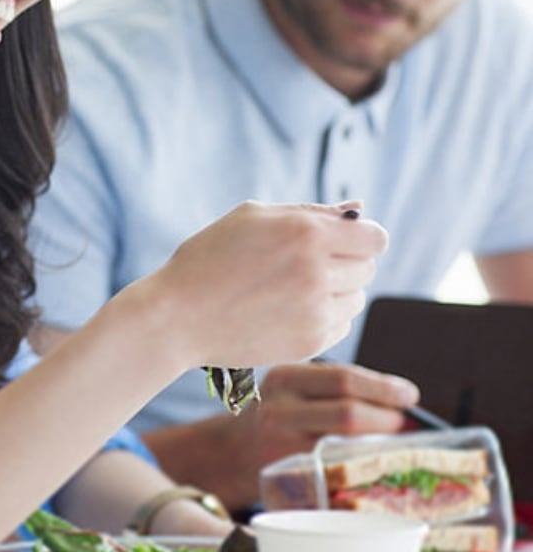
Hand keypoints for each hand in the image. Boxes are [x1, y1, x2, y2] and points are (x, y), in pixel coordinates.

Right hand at [132, 201, 387, 369]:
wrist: (176, 317)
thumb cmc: (208, 259)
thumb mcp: (251, 217)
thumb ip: (309, 211)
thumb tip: (358, 209)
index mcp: (306, 233)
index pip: (375, 237)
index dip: (359, 238)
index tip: (338, 242)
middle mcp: (317, 272)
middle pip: (367, 267)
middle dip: (344, 263)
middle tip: (302, 266)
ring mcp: (315, 311)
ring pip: (355, 298)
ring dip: (335, 293)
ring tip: (291, 290)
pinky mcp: (309, 342)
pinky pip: (340, 326)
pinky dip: (322, 318)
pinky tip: (285, 311)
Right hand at [207, 361, 418, 505]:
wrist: (231, 452)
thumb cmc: (277, 415)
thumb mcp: (290, 386)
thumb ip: (331, 385)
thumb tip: (400, 399)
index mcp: (283, 378)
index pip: (343, 378)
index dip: (384, 388)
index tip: (410, 395)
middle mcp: (277, 410)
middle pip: (348, 412)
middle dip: (388, 419)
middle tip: (405, 424)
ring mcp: (279, 447)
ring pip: (345, 445)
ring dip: (379, 444)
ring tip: (392, 442)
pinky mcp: (285, 476)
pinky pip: (335, 471)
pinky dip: (360, 466)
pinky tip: (369, 463)